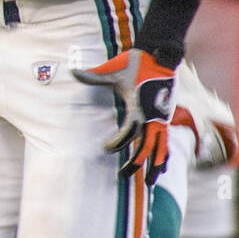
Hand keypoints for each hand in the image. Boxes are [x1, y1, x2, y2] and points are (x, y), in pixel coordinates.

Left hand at [73, 48, 176, 182]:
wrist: (160, 55)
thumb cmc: (134, 63)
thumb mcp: (111, 70)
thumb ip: (92, 75)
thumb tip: (72, 71)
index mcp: (140, 108)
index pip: (128, 133)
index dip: (117, 142)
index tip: (105, 148)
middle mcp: (153, 117)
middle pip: (146, 147)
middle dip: (136, 163)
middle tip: (122, 175)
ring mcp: (162, 118)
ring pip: (161, 147)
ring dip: (155, 165)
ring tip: (150, 182)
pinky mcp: (165, 116)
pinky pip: (166, 140)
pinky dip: (164, 154)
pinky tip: (162, 166)